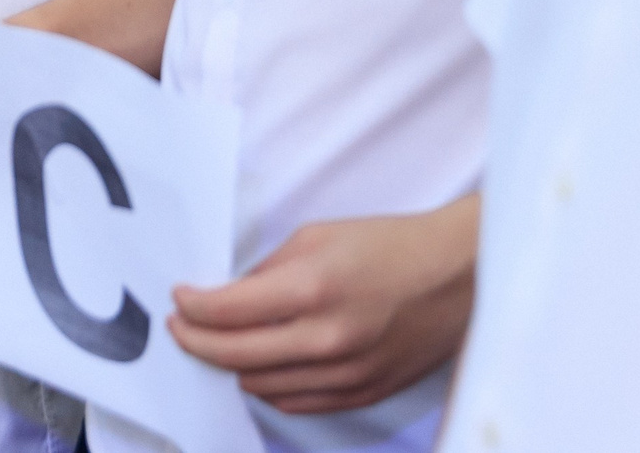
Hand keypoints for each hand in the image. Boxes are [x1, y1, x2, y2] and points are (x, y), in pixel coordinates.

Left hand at [168, 200, 479, 414]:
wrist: (459, 275)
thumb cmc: (390, 247)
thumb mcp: (316, 237)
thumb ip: (266, 271)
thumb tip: (226, 296)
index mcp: (313, 289)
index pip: (227, 312)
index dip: (191, 308)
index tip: (180, 299)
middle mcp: (329, 338)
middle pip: (235, 357)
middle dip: (196, 341)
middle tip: (182, 325)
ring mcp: (349, 372)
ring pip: (261, 386)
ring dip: (231, 366)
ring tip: (219, 343)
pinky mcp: (365, 391)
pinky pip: (298, 403)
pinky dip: (270, 385)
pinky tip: (261, 364)